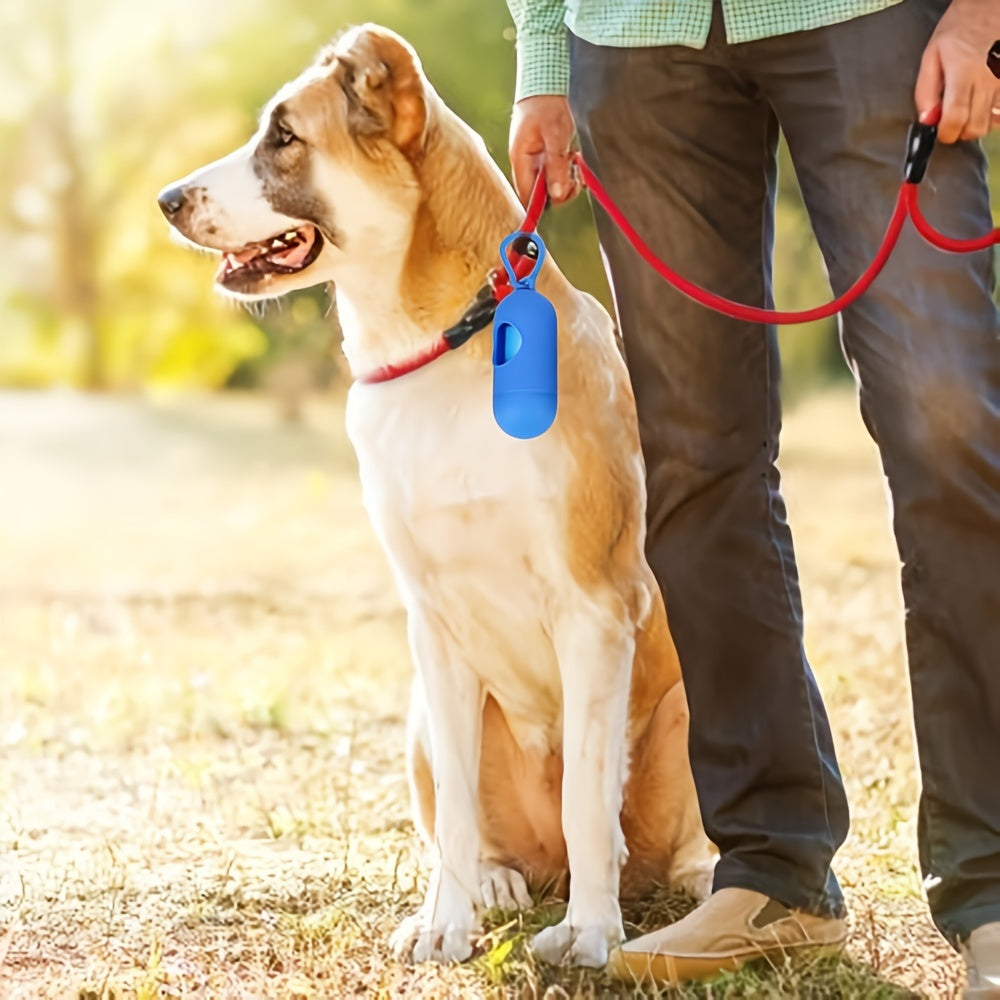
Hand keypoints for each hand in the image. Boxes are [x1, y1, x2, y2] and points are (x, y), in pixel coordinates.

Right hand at [509, 95, 578, 205]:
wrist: (545, 87)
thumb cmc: (545, 106)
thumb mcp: (554, 135)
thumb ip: (556, 164)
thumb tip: (556, 193)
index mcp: (521, 160)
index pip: (526, 195)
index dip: (541, 203)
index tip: (561, 196)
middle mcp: (526, 165)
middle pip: (541, 194)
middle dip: (561, 188)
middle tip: (575, 175)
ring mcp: (535, 162)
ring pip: (550, 185)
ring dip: (566, 179)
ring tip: (574, 161)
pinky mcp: (545, 157)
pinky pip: (555, 173)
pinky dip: (567, 170)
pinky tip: (573, 157)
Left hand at [914, 0, 999, 141]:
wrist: (992, 3)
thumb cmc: (962, 25)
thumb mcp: (932, 54)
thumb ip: (925, 90)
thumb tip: (928, 120)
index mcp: (963, 73)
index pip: (956, 119)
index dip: (946, 133)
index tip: (942, 131)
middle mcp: (989, 78)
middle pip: (976, 126)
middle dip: (961, 130)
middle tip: (954, 119)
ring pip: (994, 122)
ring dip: (980, 122)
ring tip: (971, 107)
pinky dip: (996, 113)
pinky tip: (987, 101)